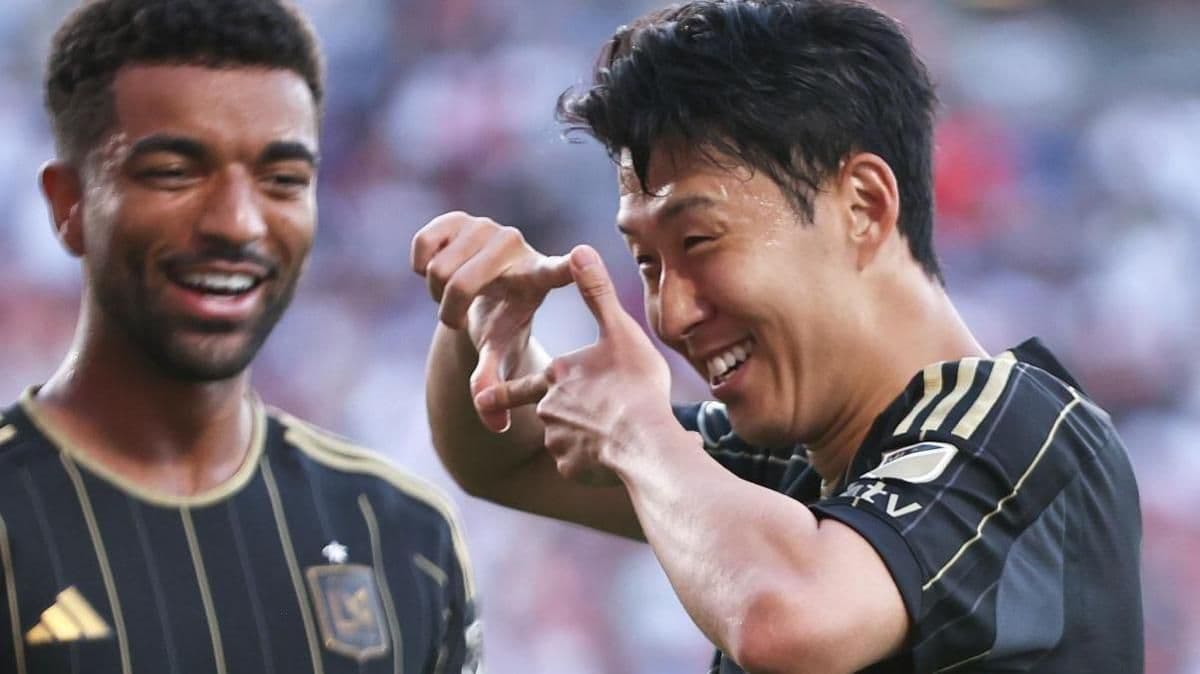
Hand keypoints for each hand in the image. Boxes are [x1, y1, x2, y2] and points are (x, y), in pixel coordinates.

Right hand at [411, 211, 571, 431]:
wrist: (481, 293)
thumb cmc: (499, 323)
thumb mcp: (500, 351)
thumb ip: (495, 383)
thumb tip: (497, 426)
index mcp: (538, 277)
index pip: (560, 270)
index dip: (568, 265)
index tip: (582, 255)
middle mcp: (516, 245)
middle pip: (460, 283)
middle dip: (448, 309)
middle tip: (458, 317)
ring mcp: (487, 226)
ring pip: (438, 268)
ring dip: (435, 291)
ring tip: (454, 294)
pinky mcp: (458, 217)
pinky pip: (423, 244)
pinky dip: (421, 265)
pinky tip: (437, 270)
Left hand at [475, 245, 679, 485]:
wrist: (643, 440)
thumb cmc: (633, 385)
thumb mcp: (618, 332)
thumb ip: (597, 293)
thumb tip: (580, 249)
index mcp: (557, 375)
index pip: (524, 383)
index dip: (504, 390)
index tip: (484, 396)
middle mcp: (548, 408)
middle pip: (551, 411)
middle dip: (566, 415)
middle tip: (588, 416)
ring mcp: (557, 442)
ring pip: (566, 440)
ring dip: (584, 439)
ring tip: (615, 433)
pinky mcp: (572, 468)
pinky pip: (579, 464)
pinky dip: (592, 461)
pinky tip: (615, 455)